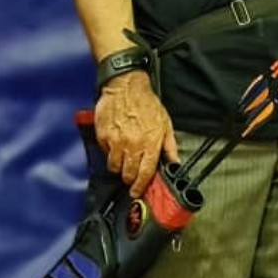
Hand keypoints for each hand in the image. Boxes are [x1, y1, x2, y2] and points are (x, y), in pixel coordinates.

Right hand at [94, 70, 177, 197]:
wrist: (125, 86)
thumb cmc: (146, 103)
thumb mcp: (165, 124)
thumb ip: (169, 146)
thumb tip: (174, 162)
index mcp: (150, 143)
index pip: (145, 173)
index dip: (141, 186)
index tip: (137, 191)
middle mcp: (132, 144)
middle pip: (128, 173)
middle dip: (129, 179)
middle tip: (130, 178)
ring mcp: (116, 141)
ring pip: (114, 166)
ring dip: (119, 167)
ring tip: (123, 161)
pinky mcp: (103, 136)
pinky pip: (104, 153)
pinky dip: (109, 154)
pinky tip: (115, 146)